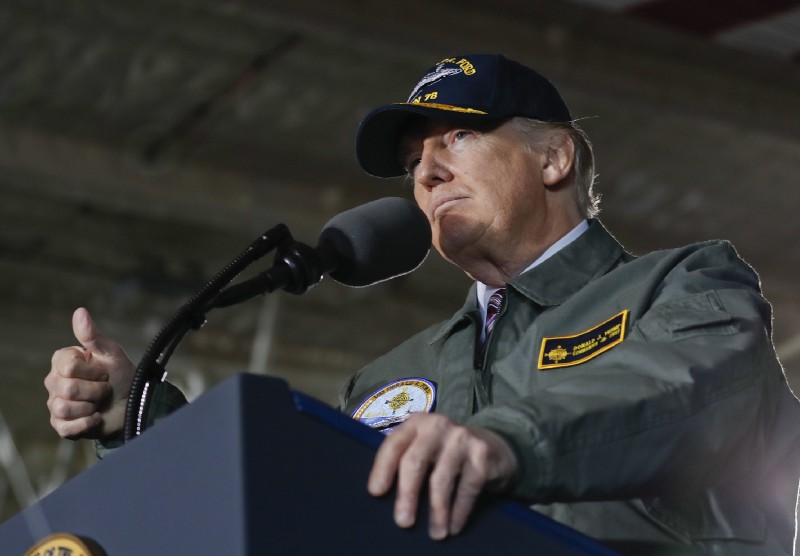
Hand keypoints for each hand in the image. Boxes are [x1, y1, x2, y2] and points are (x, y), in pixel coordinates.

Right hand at [45, 308, 135, 439]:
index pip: (69, 367)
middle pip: (68, 388)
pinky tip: (96, 417)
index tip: (103, 371)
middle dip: (96, 390)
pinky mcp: (61, 425)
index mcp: (62, 361)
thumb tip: (80, 311)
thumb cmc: (120, 375)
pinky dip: (86, 423)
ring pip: (65, 408)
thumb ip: (93, 336)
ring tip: (99, 403)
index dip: (93, 371)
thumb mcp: (111, 353)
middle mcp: (54, 381)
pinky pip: (65, 427)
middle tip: (105, 388)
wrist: (131, 403)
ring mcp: (55, 404)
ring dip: (91, 406)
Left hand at [367, 413, 517, 539]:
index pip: (394, 444)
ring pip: (441, 479)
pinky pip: (467, 488)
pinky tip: (455, 526)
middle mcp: (437, 426)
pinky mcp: (482, 454)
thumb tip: (383, 495)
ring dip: (437, 511)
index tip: (376, 493)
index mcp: (417, 424)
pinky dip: (460, 511)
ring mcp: (461, 438)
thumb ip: (406, 459)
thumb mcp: (425, 447)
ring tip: (435, 533)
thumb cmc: (447, 452)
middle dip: (407, 495)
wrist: (493, 446)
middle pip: (415, 461)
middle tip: (403, 522)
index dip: (382, 468)